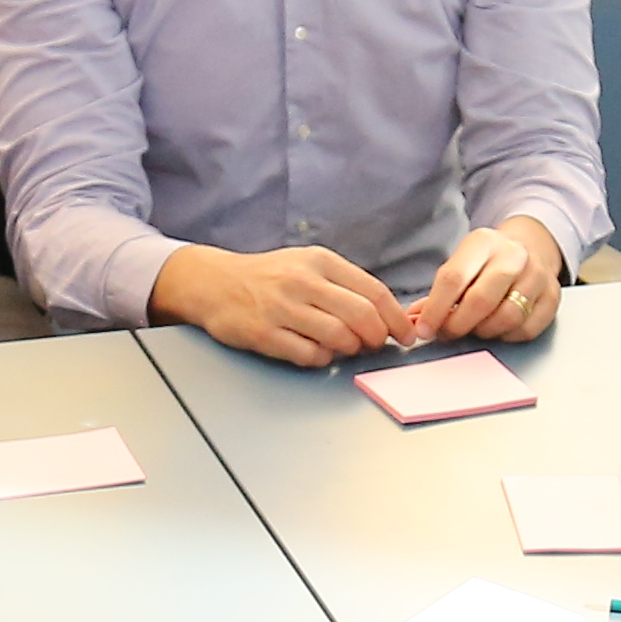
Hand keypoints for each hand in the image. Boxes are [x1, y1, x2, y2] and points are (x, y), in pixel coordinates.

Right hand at [157, 242, 406, 367]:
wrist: (214, 283)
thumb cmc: (268, 277)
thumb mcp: (306, 264)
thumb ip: (343, 285)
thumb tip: (384, 313)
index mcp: (320, 262)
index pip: (373, 291)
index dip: (396, 317)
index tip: (406, 334)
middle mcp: (302, 282)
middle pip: (361, 315)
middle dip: (377, 337)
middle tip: (376, 345)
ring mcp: (282, 308)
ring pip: (338, 337)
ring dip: (350, 349)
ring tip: (344, 347)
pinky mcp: (265, 334)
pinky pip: (309, 355)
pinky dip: (321, 359)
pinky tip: (317, 353)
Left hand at [404, 216, 563, 345]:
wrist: (532, 247)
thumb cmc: (488, 262)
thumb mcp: (462, 264)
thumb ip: (438, 293)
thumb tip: (414, 320)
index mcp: (483, 242)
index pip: (454, 278)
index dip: (436, 308)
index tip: (424, 329)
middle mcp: (513, 255)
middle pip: (481, 299)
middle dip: (459, 324)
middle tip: (448, 333)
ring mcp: (537, 276)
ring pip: (506, 317)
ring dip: (484, 331)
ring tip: (475, 328)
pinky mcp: (552, 297)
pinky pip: (526, 329)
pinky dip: (507, 336)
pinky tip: (498, 329)